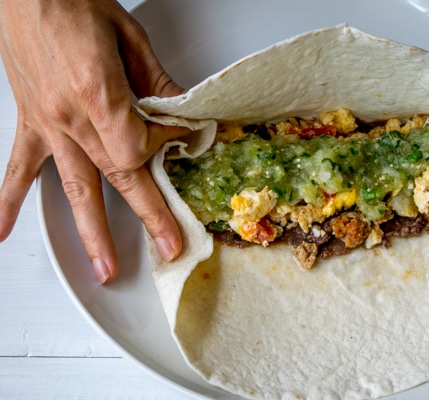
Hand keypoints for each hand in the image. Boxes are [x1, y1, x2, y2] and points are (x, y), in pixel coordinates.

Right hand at [0, 0, 189, 282]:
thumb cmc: (69, 2)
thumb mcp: (128, 36)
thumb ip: (157, 81)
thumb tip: (183, 109)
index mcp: (98, 93)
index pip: (142, 145)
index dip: (168, 147)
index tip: (185, 139)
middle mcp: (71, 116)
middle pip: (119, 177)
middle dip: (149, 214)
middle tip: (169, 245)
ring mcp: (48, 124)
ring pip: (76, 187)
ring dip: (92, 232)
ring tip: (105, 268)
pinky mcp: (32, 122)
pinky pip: (18, 168)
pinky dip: (7, 200)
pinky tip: (0, 230)